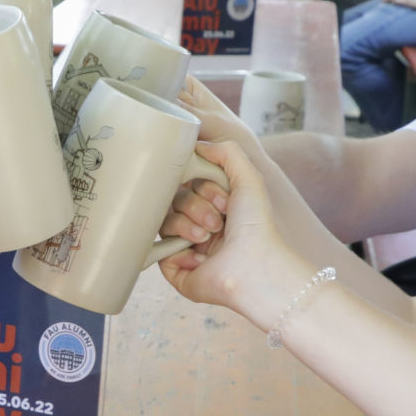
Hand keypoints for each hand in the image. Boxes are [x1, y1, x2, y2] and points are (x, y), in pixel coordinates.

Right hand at [158, 139, 312, 321]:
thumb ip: (226, 151)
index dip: (201, 186)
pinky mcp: (176, 270)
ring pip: (165, 223)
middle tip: (219, 220)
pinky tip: (199, 256)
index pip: (189, 184)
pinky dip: (177, 249)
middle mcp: (202, 227)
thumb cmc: (257, 225)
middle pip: (175, 201)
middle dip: (196, 206)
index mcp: (217, 207)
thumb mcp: (249, 177)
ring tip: (208, 236)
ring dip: (187, 225)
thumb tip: (196, 144)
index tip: (223, 197)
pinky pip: (158, 250)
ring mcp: (187, 249)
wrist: (255, 266)